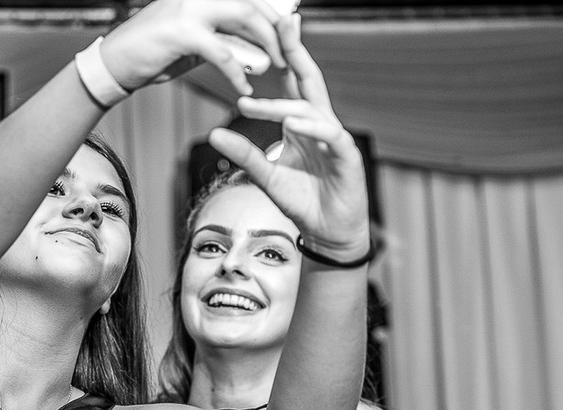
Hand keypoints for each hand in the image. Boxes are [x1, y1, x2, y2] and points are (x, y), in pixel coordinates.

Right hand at [100, 0, 287, 97]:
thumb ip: (221, 38)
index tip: (290, 34)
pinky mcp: (182, 32)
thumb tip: (252, 49)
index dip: (272, 14)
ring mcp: (190, 9)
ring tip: (277, 66)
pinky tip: (244, 89)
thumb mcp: (193, 41)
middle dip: (276, 29)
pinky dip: (237, 72)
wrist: (114, 63)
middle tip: (289, 53)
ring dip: (266, 44)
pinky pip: (222, 52)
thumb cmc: (153, 52)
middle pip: (252, 3)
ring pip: (244, 18)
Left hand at [207, 14, 370, 262]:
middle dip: (296, 49)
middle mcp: (320, 124)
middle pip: (309, 79)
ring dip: (284, 104)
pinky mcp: (348, 157)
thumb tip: (214, 133)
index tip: (261, 32)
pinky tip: (292, 124)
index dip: (282, 54)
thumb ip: (245, 154)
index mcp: (303, 123)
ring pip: (312, 110)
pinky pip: (331, 135)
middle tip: (282, 22)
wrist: (329, 233)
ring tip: (254, 105)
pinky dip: (311, 128)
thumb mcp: (267, 176)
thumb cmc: (304, 202)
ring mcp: (336, 139)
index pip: (293, 81)